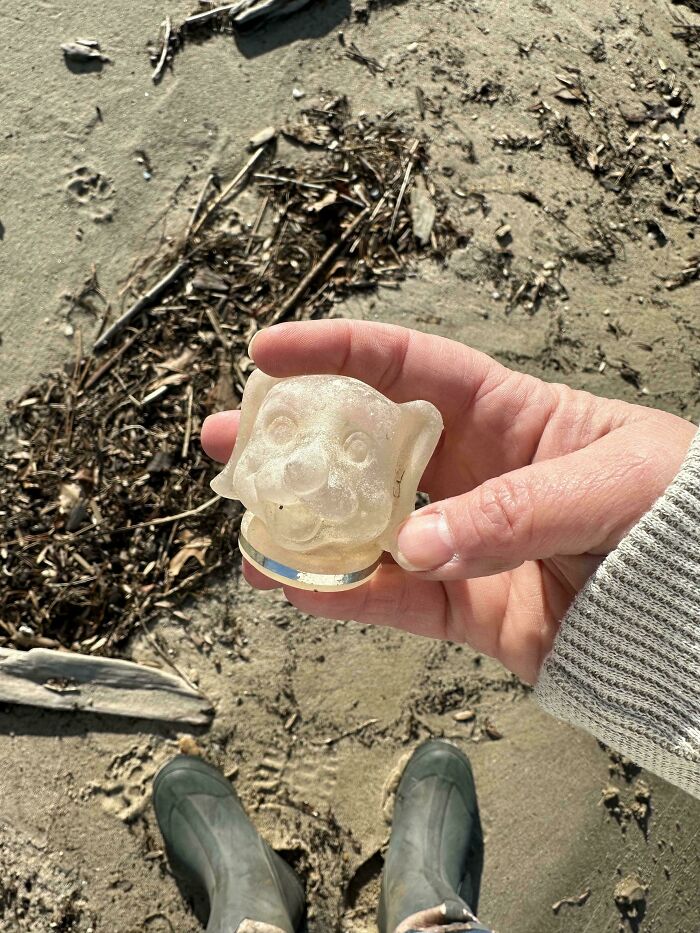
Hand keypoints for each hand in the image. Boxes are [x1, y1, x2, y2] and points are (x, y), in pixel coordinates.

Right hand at [202, 321, 695, 682]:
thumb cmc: (684, 516)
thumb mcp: (615, 484)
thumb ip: (518, 509)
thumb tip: (418, 544)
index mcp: (510, 414)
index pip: (407, 366)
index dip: (336, 353)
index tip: (269, 352)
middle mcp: (475, 472)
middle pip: (366, 447)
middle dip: (296, 439)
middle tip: (232, 438)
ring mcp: (465, 540)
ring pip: (367, 527)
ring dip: (303, 523)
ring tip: (246, 519)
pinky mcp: (468, 607)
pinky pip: (395, 600)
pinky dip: (343, 596)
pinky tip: (290, 583)